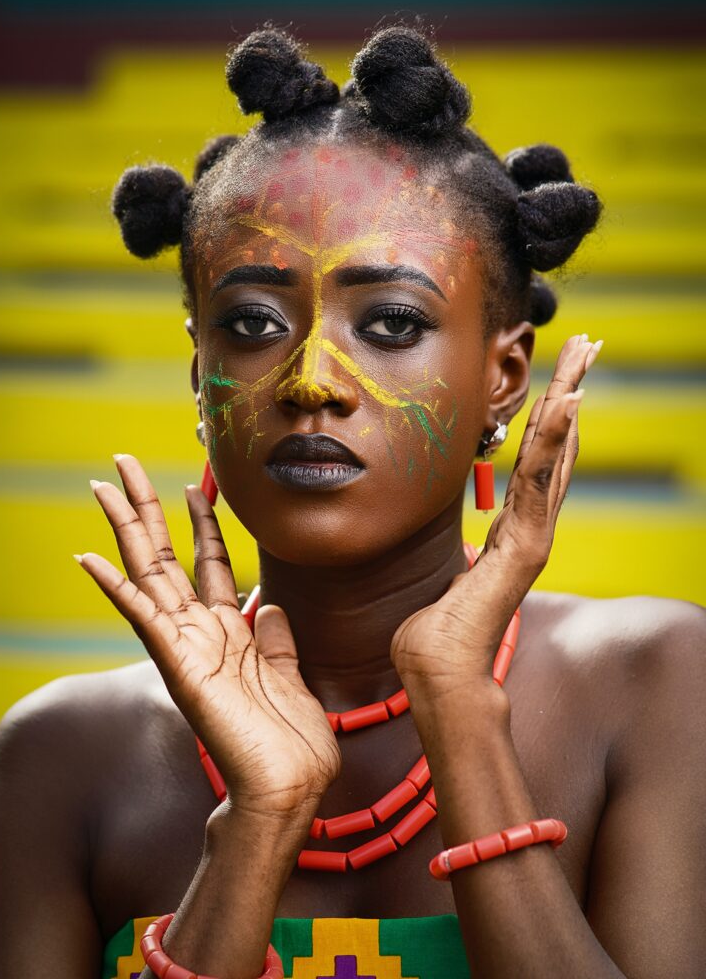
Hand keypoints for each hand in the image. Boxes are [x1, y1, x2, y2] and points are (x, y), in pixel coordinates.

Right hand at [76, 455, 340, 815]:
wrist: (290, 786)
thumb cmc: (290, 739)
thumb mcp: (289, 672)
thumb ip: (274, 636)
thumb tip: (266, 602)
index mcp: (227, 631)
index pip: (208, 561)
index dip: (202, 521)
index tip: (197, 484)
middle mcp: (199, 631)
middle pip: (166, 555)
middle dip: (146, 507)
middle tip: (124, 463)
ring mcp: (184, 646)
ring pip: (147, 573)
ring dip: (125, 528)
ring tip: (102, 486)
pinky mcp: (177, 664)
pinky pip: (141, 617)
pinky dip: (115, 587)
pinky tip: (88, 559)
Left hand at [391, 334, 601, 692]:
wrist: (437, 674)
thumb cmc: (430, 635)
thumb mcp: (441, 578)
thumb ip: (454, 561)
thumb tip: (449, 553)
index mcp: (510, 532)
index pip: (537, 462)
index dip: (552, 419)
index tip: (561, 378)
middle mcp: (529, 529)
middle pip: (558, 447)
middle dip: (572, 392)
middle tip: (588, 345)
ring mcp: (532, 537)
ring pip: (556, 453)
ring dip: (570, 399)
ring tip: (586, 353)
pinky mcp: (526, 546)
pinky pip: (540, 482)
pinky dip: (556, 441)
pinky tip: (569, 402)